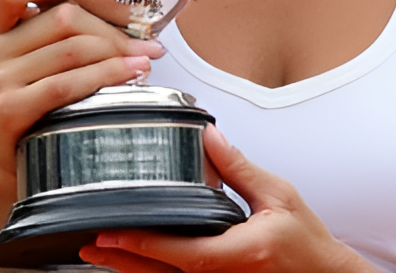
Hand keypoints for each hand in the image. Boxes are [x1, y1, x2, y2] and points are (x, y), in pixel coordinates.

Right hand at [0, 0, 163, 242]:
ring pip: (73, 49)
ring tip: (144, 58)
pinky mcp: (9, 110)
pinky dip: (108, 76)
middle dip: (111, 28)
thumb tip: (115, 4)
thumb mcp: (25, 57)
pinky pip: (69, 83)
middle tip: (142, 41)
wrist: (1, 164)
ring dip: (118, 53)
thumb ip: (49, 26)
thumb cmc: (27, 100)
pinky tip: (130, 74)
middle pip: (63, 18)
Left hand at [80, 124, 371, 272]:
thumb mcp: (279, 195)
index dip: (144, 244)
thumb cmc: (305, 239)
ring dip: (131, 269)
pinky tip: (133, 262)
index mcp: (240, 252)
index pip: (182, 252)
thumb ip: (240, 169)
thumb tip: (209, 136)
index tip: (112, 232)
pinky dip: (153, 272)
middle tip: (90, 242)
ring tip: (100, 250)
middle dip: (123, 260)